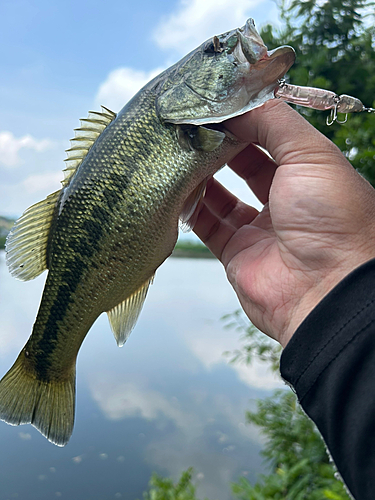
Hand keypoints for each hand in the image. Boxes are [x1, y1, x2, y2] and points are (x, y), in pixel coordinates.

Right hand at [194, 100, 374, 346]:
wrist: (325, 289)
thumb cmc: (330, 216)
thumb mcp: (310, 154)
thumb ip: (274, 122)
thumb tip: (236, 103)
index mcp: (309, 174)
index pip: (270, 138)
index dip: (242, 120)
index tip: (213, 103)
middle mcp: (284, 200)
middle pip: (242, 164)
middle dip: (217, 145)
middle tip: (189, 125)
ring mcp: (259, 229)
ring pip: (221, 195)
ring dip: (200, 174)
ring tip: (176, 150)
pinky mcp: (236, 253)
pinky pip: (208, 225)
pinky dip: (191, 207)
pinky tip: (175, 186)